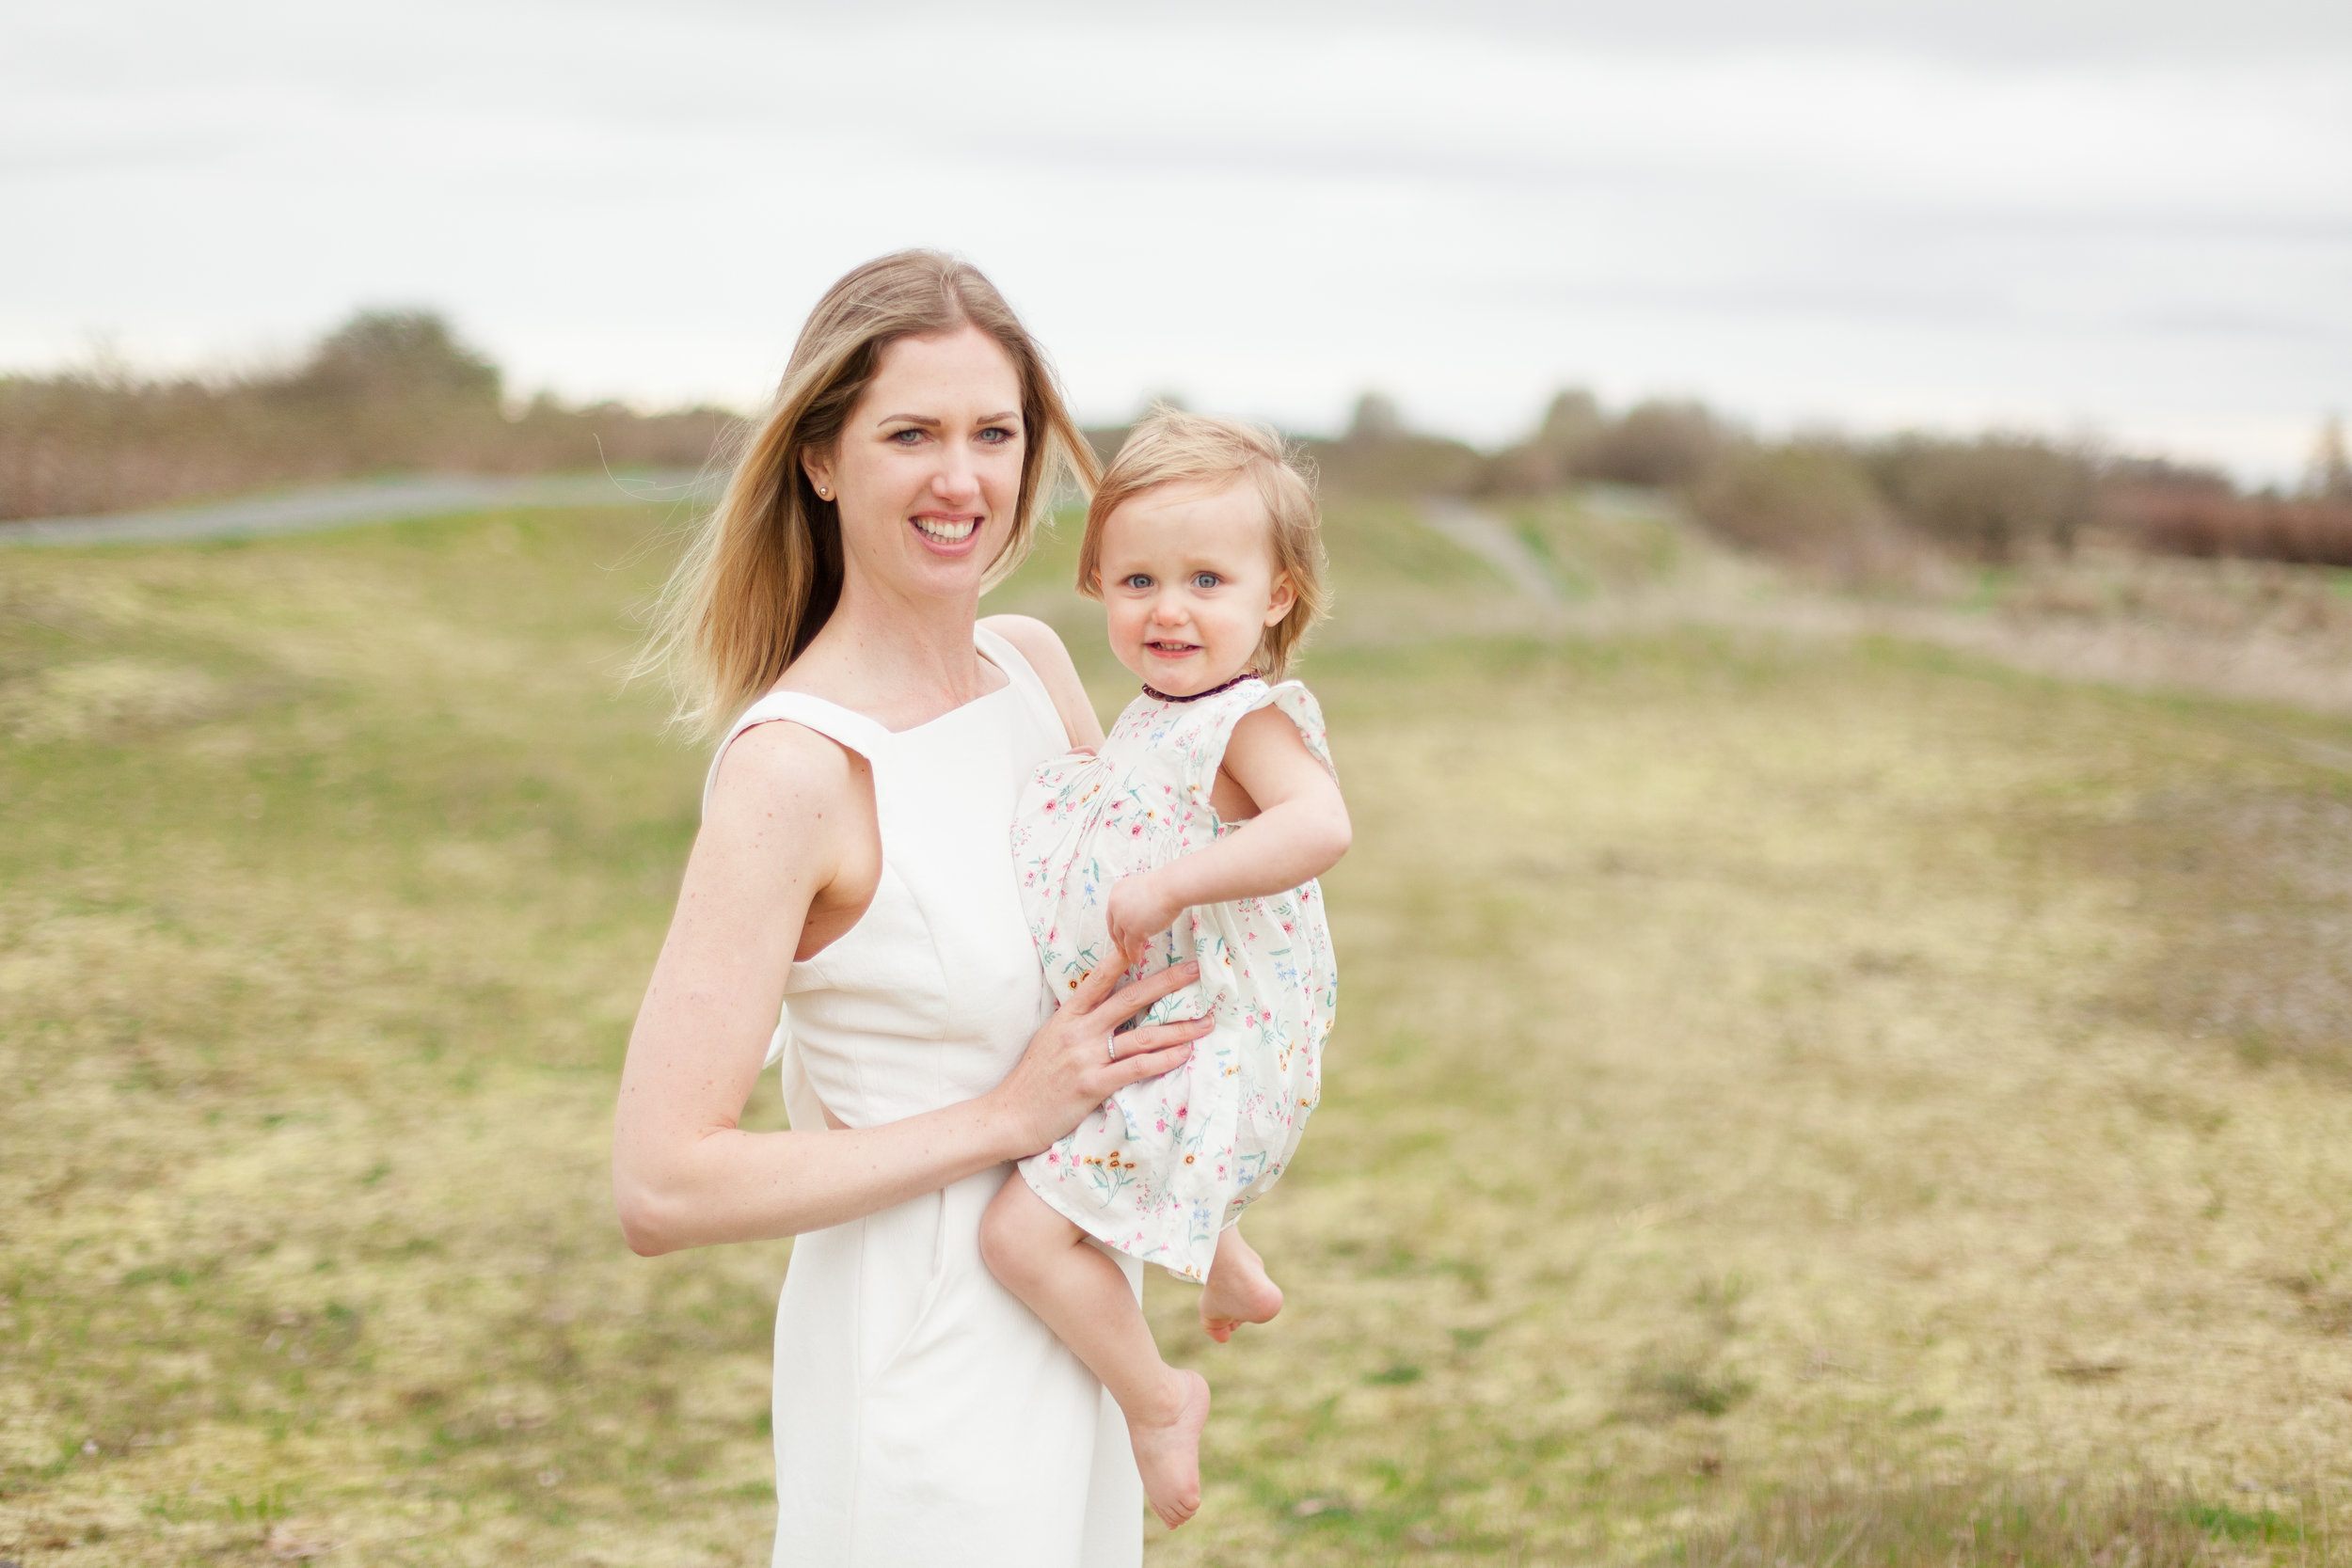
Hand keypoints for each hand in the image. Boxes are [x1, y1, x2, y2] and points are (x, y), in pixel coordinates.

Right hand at [990, 959, 1209, 1156]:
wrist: (1010, 1115)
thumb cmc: (1033, 1080)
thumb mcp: (1050, 1039)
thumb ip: (1076, 1022)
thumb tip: (1103, 1008)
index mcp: (1068, 1016)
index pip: (1099, 979)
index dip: (1124, 958)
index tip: (1150, 940)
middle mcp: (1079, 1031)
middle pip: (1131, 999)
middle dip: (1167, 983)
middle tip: (1195, 970)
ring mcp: (1086, 1057)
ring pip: (1142, 1036)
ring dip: (1179, 1028)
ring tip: (1205, 1022)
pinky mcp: (1093, 1084)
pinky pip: (1136, 1068)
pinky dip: (1163, 1060)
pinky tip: (1184, 1053)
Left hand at [1106, 871, 1185, 964]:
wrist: (1172, 887)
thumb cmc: (1165, 886)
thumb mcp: (1143, 890)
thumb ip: (1137, 901)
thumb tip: (1140, 914)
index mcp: (1117, 892)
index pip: (1113, 913)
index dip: (1117, 926)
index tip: (1121, 934)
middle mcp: (1115, 904)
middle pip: (1115, 926)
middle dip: (1120, 939)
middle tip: (1124, 948)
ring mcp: (1123, 918)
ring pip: (1122, 938)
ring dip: (1127, 949)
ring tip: (1134, 955)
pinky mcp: (1132, 930)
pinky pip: (1131, 947)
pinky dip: (1134, 954)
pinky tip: (1137, 959)